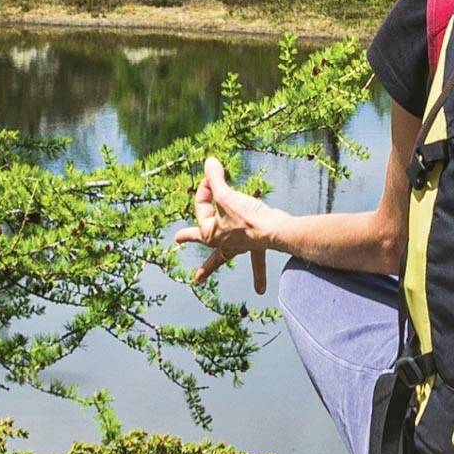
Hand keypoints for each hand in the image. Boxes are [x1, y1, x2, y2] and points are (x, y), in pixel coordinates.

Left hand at [173, 156, 274, 293]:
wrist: (275, 231)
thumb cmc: (248, 218)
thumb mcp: (226, 196)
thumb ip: (216, 179)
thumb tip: (209, 161)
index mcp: (209, 232)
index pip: (202, 203)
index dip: (207, 186)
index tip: (215, 175)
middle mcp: (222, 241)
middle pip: (202, 239)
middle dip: (189, 238)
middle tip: (179, 243)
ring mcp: (238, 244)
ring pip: (222, 256)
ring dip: (212, 265)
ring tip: (198, 280)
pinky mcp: (253, 243)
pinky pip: (256, 261)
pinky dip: (258, 276)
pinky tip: (259, 291)